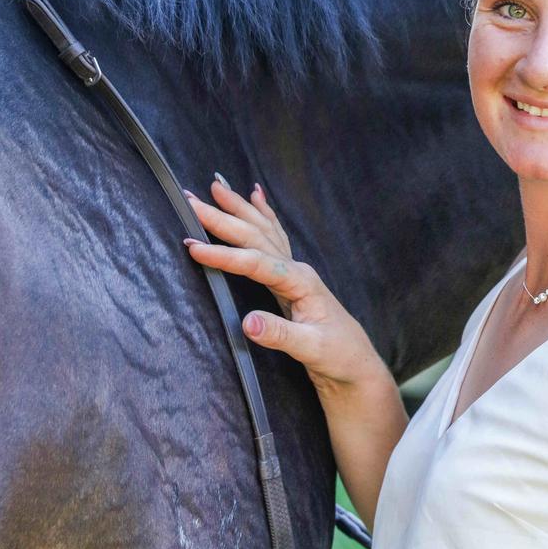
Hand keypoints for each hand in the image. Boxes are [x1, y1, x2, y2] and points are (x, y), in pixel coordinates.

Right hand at [182, 175, 386, 397]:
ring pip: (263, 232)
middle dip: (223, 218)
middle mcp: (297, 270)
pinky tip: (256, 197)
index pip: (258, 263)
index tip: (194, 247)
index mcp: (301, 283)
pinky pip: (274, 238)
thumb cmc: (338, 355)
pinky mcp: (290, 279)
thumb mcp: (311, 349)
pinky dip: (263, 216)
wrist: (356, 362)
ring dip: (239, 209)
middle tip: (191, 200)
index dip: (225, 255)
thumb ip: (281, 336)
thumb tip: (246, 323)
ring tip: (216, 186)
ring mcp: (294, 272)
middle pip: (257, 237)